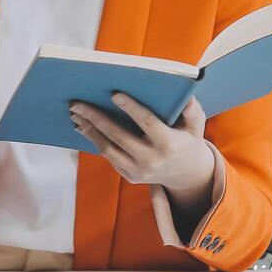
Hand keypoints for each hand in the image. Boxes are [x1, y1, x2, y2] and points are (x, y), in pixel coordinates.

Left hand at [69, 94, 215, 212]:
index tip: (114, 94)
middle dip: (96, 118)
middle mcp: (152, 160)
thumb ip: (193, 112)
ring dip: (89, 130)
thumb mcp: (196, 126)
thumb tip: (188, 99)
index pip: (147, 123)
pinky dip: (95, 141)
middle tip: (77, 103)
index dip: (131, 108)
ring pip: (108, 149)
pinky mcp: (130, 177)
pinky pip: (109, 157)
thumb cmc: (188, 141)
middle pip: (118, 136)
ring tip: (75, 114)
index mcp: (169, 144)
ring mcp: (139, 171)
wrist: (186, 175)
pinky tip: (84, 127)